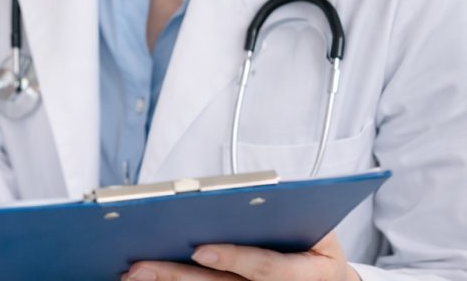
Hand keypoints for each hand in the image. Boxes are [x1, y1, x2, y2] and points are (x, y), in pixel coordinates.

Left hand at [122, 232, 359, 280]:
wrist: (331, 279)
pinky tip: (147, 279)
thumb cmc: (314, 244)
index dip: (235, 259)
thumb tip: (229, 195)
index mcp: (314, 272)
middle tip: (144, 265)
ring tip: (134, 272)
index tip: (199, 251)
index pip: (269, 269)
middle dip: (180, 276)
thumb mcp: (314, 227)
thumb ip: (275, 212)